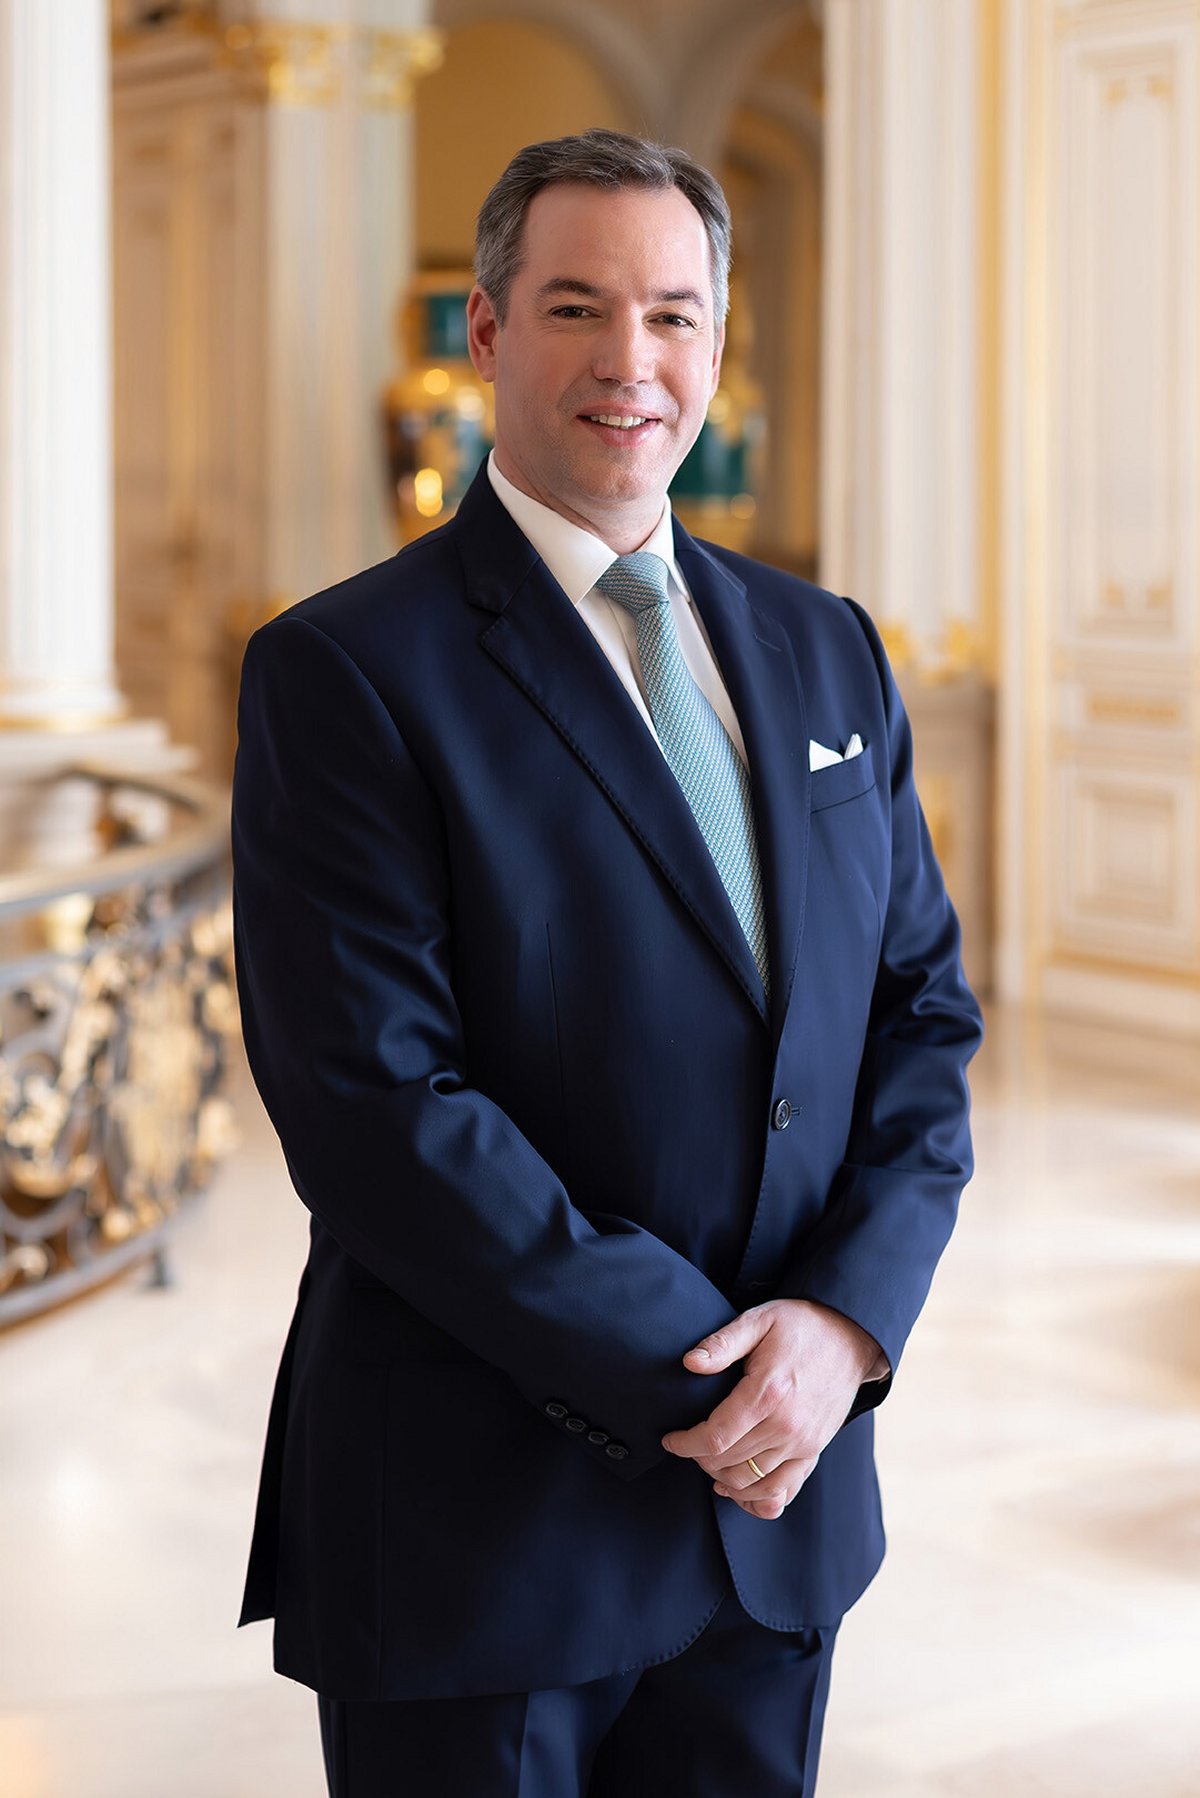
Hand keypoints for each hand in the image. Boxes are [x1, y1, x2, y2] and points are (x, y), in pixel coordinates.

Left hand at [661, 1299, 880, 1520]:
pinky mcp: (814, 1451)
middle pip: (729, 1463)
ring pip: (752, 1483)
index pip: (715, 1437)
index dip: (685, 1444)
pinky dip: (756, 1500)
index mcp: (767, 1393)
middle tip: (688, 1443)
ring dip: (723, 1478)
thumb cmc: (800, 1325)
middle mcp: (787, 1426)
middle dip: (699, 1458)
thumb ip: (722, 1343)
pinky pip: (783, 1491)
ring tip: (708, 1461)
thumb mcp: (759, 1320)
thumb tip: (690, 1363)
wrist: (851, 1336)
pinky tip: (737, 1488)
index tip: (670, 1439)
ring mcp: (804, 1443)